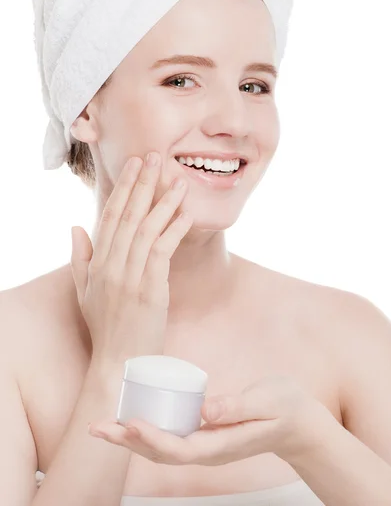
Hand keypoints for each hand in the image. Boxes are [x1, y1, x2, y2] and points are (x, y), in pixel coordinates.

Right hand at [70, 152, 192, 371]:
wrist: (121, 362)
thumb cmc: (106, 326)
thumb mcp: (84, 292)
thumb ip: (80, 257)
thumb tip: (75, 226)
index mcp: (97, 263)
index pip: (110, 216)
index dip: (123, 188)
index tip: (134, 164)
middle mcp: (111, 266)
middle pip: (128, 216)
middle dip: (142, 184)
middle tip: (155, 157)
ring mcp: (130, 278)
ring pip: (146, 230)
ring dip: (163, 203)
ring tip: (177, 181)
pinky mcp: (151, 290)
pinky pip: (162, 252)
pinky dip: (174, 230)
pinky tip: (186, 214)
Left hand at [88, 374, 328, 464]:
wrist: (298, 423)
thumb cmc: (284, 408)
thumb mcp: (267, 401)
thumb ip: (238, 405)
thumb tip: (206, 410)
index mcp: (222, 444)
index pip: (180, 449)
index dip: (151, 439)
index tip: (129, 424)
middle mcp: (208, 450)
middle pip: (162, 453)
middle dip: (127, 441)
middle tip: (98, 426)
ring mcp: (205, 445)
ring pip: (162, 448)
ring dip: (130, 438)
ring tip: (103, 426)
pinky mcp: (204, 435)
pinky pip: (171, 438)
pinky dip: (147, 431)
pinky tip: (132, 420)